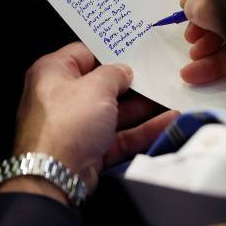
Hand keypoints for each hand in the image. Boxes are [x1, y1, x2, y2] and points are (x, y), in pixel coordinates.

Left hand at [0, 42, 178, 203]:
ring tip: (171, 96)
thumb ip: (115, 73)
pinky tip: (170, 121)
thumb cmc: (70, 121)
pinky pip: (122, 135)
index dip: (111, 50)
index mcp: (54, 73)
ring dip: (144, 107)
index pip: (85, 53)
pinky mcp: (92, 149)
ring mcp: (78, 125)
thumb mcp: (97, 87)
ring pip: (116, 112)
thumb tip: (124, 71)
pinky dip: (144, 129)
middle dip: (133, 82)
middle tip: (160, 72)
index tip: (138, 49)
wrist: (53, 177)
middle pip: (104, 84)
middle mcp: (63, 97)